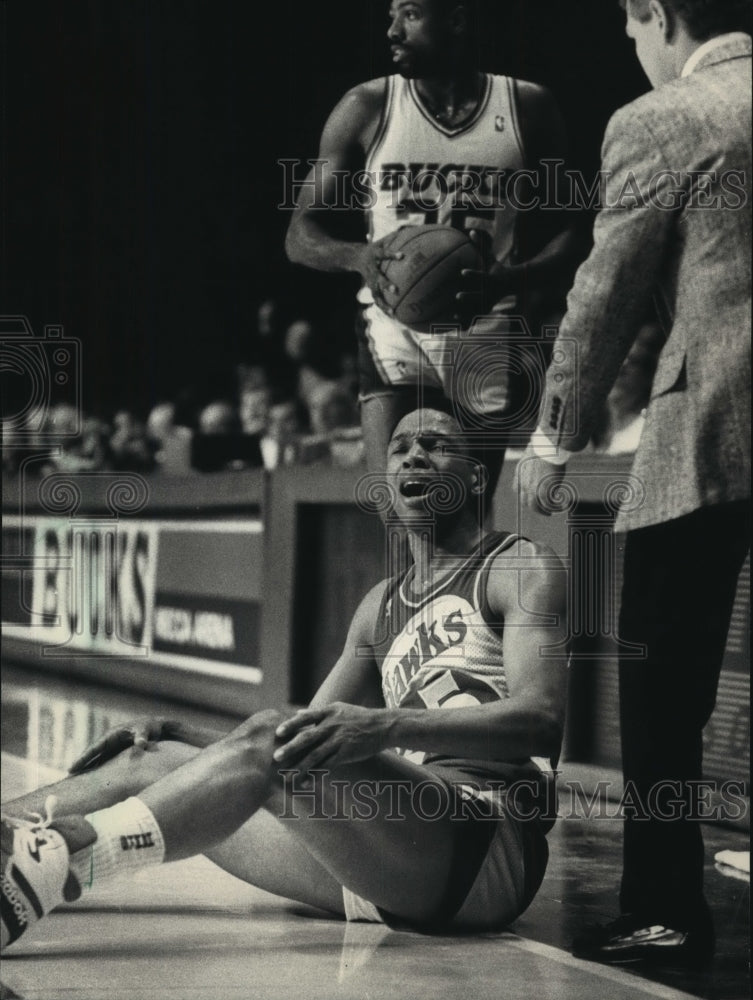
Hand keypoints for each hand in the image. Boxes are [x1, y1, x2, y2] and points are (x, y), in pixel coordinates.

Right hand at [68, 717, 183, 773]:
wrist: (158, 726)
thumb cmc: (151, 726)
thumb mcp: (147, 729)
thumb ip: (142, 736)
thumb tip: (140, 743)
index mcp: (112, 734)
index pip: (94, 748)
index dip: (83, 758)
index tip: (72, 768)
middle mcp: (109, 741)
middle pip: (91, 755)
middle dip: (80, 766)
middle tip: (66, 779)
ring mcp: (113, 747)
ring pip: (96, 760)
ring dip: (86, 770)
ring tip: (74, 784)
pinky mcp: (117, 753)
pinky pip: (104, 763)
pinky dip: (97, 771)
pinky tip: (91, 782)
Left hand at [272, 703, 393, 773]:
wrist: (383, 726)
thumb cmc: (359, 717)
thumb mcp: (339, 708)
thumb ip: (317, 713)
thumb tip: (298, 712)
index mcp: (329, 712)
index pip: (306, 717)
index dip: (291, 724)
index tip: (278, 732)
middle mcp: (332, 725)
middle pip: (308, 737)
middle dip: (291, 748)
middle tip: (276, 757)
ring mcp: (339, 740)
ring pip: (316, 755)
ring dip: (300, 766)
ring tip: (287, 776)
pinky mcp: (347, 753)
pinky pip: (328, 765)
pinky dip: (316, 774)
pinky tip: (306, 782)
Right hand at [357, 238, 403, 314]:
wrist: (354, 257)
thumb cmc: (375, 247)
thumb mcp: (383, 240)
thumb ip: (397, 235)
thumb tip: (413, 228)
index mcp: (374, 256)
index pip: (383, 254)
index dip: (392, 255)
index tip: (402, 256)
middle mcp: (371, 269)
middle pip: (377, 278)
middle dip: (386, 284)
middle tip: (396, 290)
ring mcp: (370, 280)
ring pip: (376, 293)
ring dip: (383, 304)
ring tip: (393, 312)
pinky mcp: (371, 288)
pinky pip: (378, 300)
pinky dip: (384, 308)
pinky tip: (394, 317)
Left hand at [455, 230, 515, 323]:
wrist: (513, 284)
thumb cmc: (498, 269)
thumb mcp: (491, 258)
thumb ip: (481, 246)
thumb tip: (470, 231)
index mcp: (492, 279)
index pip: (482, 277)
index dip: (473, 275)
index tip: (462, 273)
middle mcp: (491, 292)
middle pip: (480, 296)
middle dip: (470, 297)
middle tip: (457, 296)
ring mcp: (490, 302)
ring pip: (477, 310)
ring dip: (467, 314)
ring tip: (454, 316)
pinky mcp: (487, 309)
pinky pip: (477, 317)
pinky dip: (468, 322)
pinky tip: (456, 326)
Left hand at [513, 445, 566, 516]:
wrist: (547, 448)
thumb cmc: (543, 449)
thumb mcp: (531, 457)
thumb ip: (531, 467)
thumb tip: (539, 469)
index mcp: (519, 475)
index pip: (517, 490)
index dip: (525, 495)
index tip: (533, 497)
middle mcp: (524, 484)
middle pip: (526, 503)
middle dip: (535, 508)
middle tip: (544, 510)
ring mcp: (533, 489)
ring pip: (536, 507)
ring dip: (545, 511)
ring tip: (553, 511)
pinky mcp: (543, 491)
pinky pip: (548, 504)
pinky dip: (555, 507)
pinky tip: (561, 506)